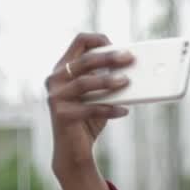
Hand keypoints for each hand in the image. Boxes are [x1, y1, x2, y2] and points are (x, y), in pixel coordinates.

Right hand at [45, 33, 133, 177]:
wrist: (73, 150)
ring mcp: (56, 97)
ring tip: (127, 81)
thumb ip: (106, 80)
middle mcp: (55, 79)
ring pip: (85, 83)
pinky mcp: (62, 114)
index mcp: (63, 68)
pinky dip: (109, 109)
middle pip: (84, 60)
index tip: (118, 45)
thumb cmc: (88, 118)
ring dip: (107, 81)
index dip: (99, 40)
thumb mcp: (98, 95)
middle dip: (108, 58)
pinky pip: (90, 109)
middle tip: (129, 58)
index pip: (79, 42)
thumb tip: (133, 68)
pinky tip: (124, 111)